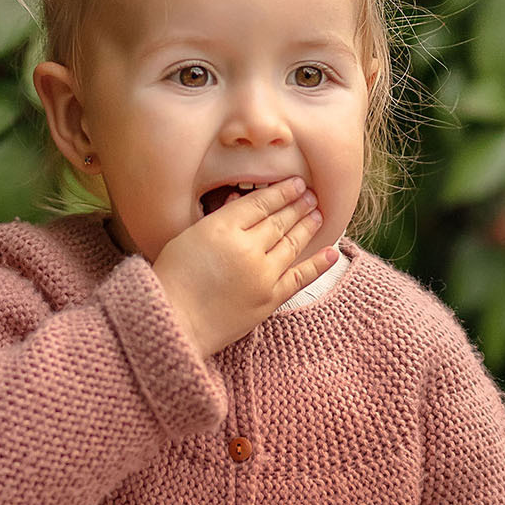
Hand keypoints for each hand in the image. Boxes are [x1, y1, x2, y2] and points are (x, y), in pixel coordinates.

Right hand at [152, 175, 328, 359]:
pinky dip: (318, 264)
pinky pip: (300, 277)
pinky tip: (331, 252)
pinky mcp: (270, 299)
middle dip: (298, 204)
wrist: (175, 322)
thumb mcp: (188, 237)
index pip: (260, 203)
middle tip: (311, 194)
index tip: (295, 182)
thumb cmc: (173, 278)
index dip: (281, 191)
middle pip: (279, 220)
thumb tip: (237, 201)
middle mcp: (246, 249)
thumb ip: (216, 218)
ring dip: (308, 226)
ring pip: (292, 243)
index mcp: (221, 229)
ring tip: (318, 213)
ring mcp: (262, 275)